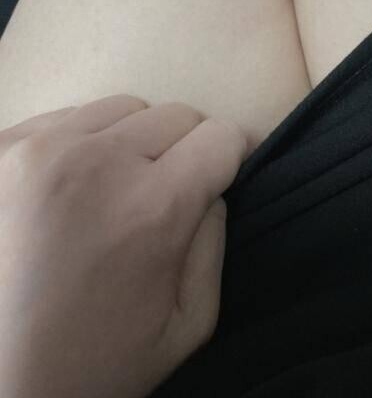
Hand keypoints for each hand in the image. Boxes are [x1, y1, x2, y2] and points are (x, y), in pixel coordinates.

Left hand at [0, 94, 249, 397]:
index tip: (223, 175)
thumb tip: (212, 189)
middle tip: (165, 194)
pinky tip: (68, 191)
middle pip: (176, 115)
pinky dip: (82, 145)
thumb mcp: (187, 324)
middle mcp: (94, 161)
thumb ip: (214, 243)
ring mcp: (37, 149)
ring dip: (131, 143)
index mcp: (151, 208)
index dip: (233, 157)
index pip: (221, 137)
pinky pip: (66, 118)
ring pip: (122, 109)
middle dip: (185, 151)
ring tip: (111, 192)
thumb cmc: (95, 363)